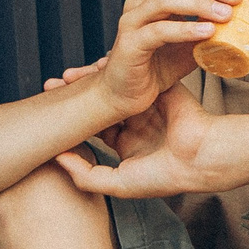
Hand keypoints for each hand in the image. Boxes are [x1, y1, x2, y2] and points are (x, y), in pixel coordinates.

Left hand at [55, 81, 225, 198]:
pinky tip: (98, 65)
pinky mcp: (163, 88)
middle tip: (50, 84)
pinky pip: (138, 75)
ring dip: (93, 79)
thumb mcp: (118, 183)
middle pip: (101, 105)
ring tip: (67, 75)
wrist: (201, 158)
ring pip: (116, 88)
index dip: (73, 119)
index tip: (46, 111)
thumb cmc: (163, 175)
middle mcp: (137, 123)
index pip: (95, 128)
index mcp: (128, 144)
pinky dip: (120, 69)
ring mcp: (150, 104)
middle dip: (77, 94)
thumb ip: (85, 175)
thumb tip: (55, 158)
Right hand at [95, 0, 244, 115]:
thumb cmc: (161, 65)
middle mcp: (140, 2)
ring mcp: (132, 21)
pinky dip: (185, 29)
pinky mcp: (129, 44)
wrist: (126, 94)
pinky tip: (207, 32)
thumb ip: (226, 34)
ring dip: (200, 3)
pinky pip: (158, 31)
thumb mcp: (198, 45)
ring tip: (227, 14)